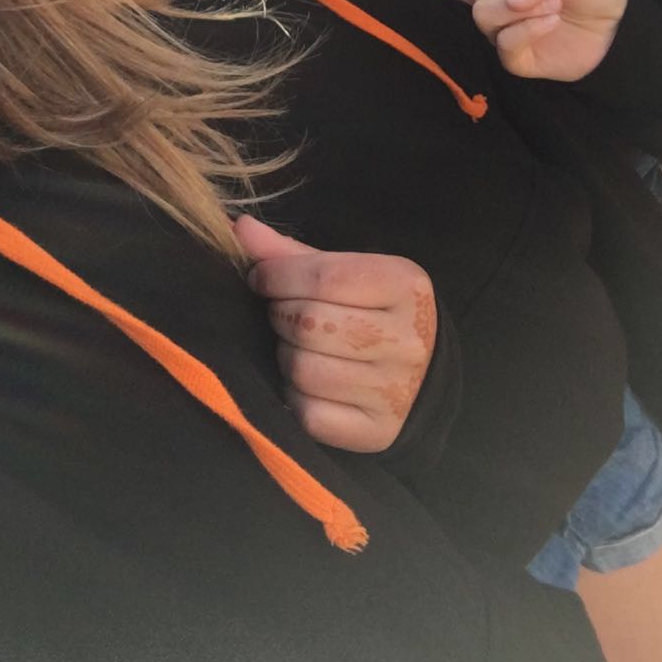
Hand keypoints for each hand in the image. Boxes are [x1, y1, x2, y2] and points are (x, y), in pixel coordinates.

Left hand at [235, 213, 436, 452]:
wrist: (423, 376)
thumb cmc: (375, 311)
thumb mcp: (348, 272)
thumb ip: (293, 253)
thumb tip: (239, 228)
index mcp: (404, 286)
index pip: (323, 277)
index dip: (278, 276)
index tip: (260, 278)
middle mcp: (407, 339)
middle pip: (309, 324)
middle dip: (280, 315)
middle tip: (281, 313)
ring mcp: (394, 390)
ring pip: (304, 369)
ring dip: (285, 355)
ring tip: (294, 345)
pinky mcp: (377, 432)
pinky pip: (310, 413)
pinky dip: (295, 395)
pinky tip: (306, 381)